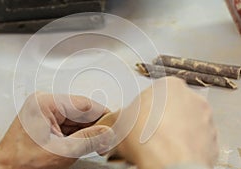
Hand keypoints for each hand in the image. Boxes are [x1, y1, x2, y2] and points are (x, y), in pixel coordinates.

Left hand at [0, 92, 114, 168]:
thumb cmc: (22, 161)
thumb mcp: (62, 151)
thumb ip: (88, 140)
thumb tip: (107, 131)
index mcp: (45, 103)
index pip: (84, 104)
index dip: (103, 114)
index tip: (116, 123)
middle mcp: (45, 103)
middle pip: (80, 111)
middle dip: (95, 126)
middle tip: (108, 139)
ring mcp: (45, 111)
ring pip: (76, 118)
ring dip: (87, 131)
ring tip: (98, 144)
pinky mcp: (46, 120)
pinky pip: (68, 124)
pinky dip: (78, 134)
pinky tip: (84, 143)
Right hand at [97, 77, 218, 168]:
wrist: (168, 164)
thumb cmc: (147, 140)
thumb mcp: (120, 122)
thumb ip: (120, 117)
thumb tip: (115, 123)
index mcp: (169, 86)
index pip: (155, 94)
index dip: (144, 109)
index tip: (139, 119)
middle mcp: (192, 98)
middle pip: (172, 107)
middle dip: (161, 119)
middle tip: (148, 133)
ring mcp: (205, 119)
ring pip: (186, 124)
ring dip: (175, 132)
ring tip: (160, 146)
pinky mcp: (213, 140)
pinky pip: (196, 140)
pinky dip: (186, 146)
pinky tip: (172, 153)